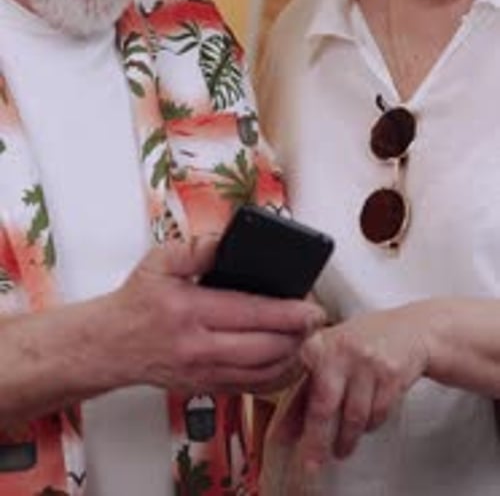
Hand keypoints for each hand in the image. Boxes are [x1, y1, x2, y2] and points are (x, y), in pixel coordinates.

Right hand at [111, 236, 325, 393]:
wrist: (108, 345)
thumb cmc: (135, 302)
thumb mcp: (160, 261)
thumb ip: (198, 247)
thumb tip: (230, 240)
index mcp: (189, 311)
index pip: (251, 314)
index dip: (288, 312)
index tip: (312, 307)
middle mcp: (198, 347)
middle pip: (264, 348)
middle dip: (298, 335)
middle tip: (316, 320)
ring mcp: (203, 373)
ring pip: (261, 373)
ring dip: (292, 358)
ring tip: (307, 339)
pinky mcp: (205, 388)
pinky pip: (250, 388)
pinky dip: (275, 377)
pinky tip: (286, 361)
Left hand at [267, 303, 431, 472]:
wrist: (410, 329)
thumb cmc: (362, 343)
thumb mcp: (330, 356)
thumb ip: (306, 390)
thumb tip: (285, 430)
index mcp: (320, 344)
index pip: (300, 385)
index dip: (291, 416)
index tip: (281, 440)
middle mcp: (341, 350)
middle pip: (325, 404)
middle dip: (317, 439)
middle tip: (313, 462)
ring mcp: (368, 361)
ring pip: (354, 415)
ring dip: (347, 438)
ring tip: (341, 449)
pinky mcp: (392, 374)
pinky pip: (377, 414)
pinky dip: (370, 425)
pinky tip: (366, 423)